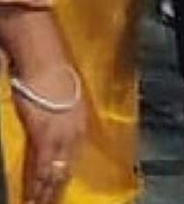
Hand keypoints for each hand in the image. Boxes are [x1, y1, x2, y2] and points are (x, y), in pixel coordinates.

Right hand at [13, 68, 84, 203]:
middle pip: (66, 170)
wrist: (45, 63)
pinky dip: (36, 185)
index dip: (64, 178)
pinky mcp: (44, 136)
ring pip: (54, 173)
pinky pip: (40, 167)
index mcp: (80, 125)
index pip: (73, 159)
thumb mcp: (65, 102)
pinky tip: (32, 197)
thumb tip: (55, 133)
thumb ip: (63, 121)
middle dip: (56, 191)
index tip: (59, 193)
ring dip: (45, 193)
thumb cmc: (53, 75)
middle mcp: (75, 132)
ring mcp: (61, 135)